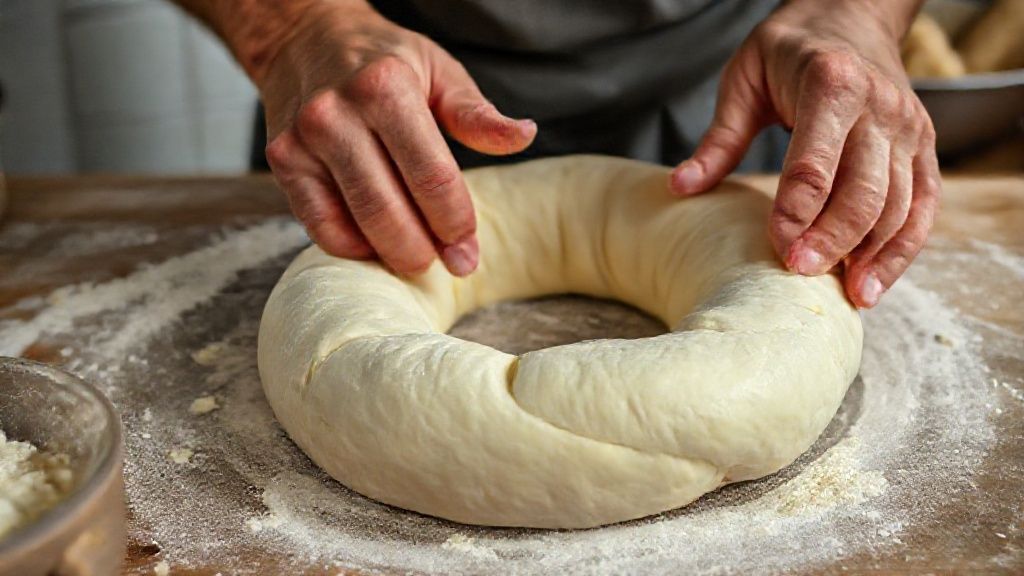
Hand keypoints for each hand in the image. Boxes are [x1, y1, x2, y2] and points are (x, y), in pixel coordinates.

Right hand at [258, 1, 535, 275]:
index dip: (455, 222)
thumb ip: (477, 113)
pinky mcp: (282, 162)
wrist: (305, 39)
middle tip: (452, 265)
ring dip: (393, 254)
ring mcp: (303, 140)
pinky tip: (377, 245)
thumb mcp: (439, 71)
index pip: (431, 175)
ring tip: (420, 260)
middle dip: (427, 249)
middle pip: (390, 208)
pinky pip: (319, 225)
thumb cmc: (384, 61)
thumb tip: (523, 136)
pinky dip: (353, 246)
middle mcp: (337, 113)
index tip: (470, 251)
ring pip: (355, 222)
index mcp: (385, 88)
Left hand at [670, 0, 939, 307]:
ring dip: (871, 254)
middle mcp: (879, 107)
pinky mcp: (924, 148)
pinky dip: (902, 250)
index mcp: (831, 83)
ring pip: (899, 204)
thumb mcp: (743, 79)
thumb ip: (718, 139)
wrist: (852, 14)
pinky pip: (923, 207)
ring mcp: (909, 129)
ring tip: (844, 295)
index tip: (777, 246)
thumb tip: (679, 188)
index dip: (797, 210)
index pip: (815, 161)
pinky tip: (872, 285)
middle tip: (800, 273)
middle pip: (863, 190)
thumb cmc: (789, 50)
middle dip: (832, 238)